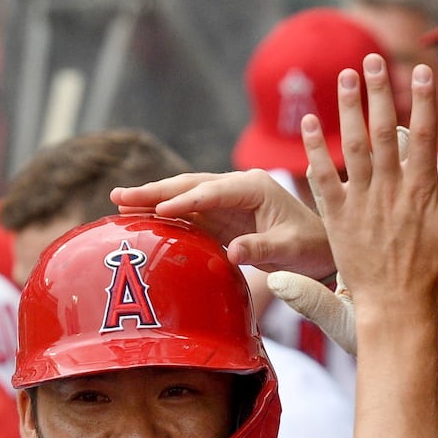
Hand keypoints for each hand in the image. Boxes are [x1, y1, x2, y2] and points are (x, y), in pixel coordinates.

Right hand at [111, 170, 335, 278]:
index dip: (184, 201)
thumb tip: (232, 253)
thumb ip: (262, 248)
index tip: (158, 210)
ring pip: (183, 194)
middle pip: (189, 185)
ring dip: (152, 198)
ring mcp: (226, 200)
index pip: (211, 191)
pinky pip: (187, 212)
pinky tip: (139, 217)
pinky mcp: (220, 216)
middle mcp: (236, 187)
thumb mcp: (290, 249)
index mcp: (254, 187)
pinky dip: (163, 213)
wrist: (319, 250)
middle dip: (154, 190)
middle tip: (119, 195)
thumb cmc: (310, 247)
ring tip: (118, 201)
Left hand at [282, 64, 437, 394]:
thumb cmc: (433, 270)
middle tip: (372, 60)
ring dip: (348, 108)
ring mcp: (362, 204)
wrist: (399, 307)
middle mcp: (391, 191)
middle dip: (379, 92)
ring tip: (342, 76)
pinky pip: (323, 178)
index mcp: (422, 189)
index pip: (425, 134)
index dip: (423, 100)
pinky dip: (315, 150)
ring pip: (353, 146)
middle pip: (385, 130)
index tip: (420, 70)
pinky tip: (310, 122)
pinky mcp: (337, 219)